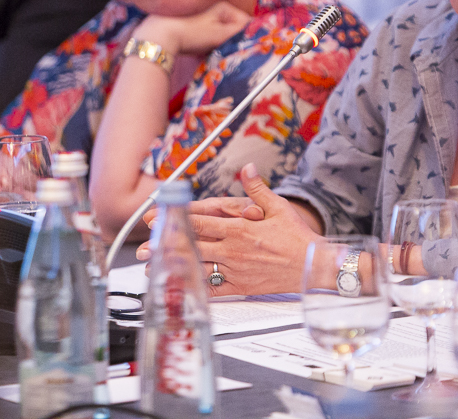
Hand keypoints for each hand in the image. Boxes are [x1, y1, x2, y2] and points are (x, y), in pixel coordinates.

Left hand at [132, 0, 251, 56]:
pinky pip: (205, 35)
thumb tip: (256, 31)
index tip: (250, 47)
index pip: (244, 20)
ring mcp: (199, 15)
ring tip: (213, 52)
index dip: (248, 34)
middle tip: (231, 52)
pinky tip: (201, 51)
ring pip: (217, 32)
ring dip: (218, 43)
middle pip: (230, 26)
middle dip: (232, 40)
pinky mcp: (188, 24)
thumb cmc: (191, 32)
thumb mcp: (219, 34)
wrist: (158, 35)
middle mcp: (211, 7)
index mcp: (222, 5)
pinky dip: (206, 43)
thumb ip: (239, 32)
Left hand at [135, 162, 313, 295]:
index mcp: (238, 229)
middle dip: (167, 246)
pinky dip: (196, 288)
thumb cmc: (297, 237)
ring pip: (198, 268)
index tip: (156, 219)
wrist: (313, 266)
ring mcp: (236, 271)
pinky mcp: (241, 288)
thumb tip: (246, 168)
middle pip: (192, 246)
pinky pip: (214, 290)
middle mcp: (233, 251)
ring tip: (154, 269)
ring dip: (176, 268)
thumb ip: (257, 188)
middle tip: (144, 247)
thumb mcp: (278, 207)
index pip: (199, 223)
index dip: (174, 220)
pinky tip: (183, 287)